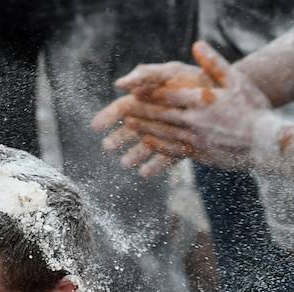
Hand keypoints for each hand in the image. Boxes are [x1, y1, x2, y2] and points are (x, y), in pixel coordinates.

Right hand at [93, 61, 209, 176]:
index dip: (108, 117)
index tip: (95, 127)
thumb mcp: (172, 72)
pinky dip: (155, 166)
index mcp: (149, 99)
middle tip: (107, 148)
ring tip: (125, 163)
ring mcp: (167, 133)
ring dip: (134, 155)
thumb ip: (147, 75)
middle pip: (131, 130)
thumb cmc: (199, 79)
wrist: (230, 94)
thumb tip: (120, 84)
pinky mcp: (180, 146)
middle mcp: (155, 117)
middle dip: (118, 139)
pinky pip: (165, 158)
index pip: (123, 108)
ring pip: (145, 146)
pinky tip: (144, 173)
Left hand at [122, 43, 270, 170]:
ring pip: (162, 133)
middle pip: (160, 115)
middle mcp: (193, 120)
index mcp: (201, 100)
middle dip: (139, 112)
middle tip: (121, 110)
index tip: (133, 91)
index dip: (148, 94)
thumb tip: (197, 45)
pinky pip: (171, 149)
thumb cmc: (252, 108)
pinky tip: (146, 142)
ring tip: (127, 125)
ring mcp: (193, 139)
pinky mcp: (196, 153)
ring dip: (142, 129)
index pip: (168, 95)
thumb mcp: (236, 80)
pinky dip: (156, 145)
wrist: (263, 141)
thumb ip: (214, 63)